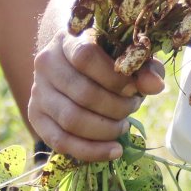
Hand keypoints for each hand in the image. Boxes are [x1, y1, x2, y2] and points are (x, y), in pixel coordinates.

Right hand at [29, 29, 166, 161]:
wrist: (71, 62)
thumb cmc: (106, 57)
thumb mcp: (127, 55)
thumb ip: (144, 67)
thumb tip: (155, 85)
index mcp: (68, 39)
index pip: (86, 56)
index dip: (114, 78)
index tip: (132, 89)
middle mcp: (46, 62)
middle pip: (82, 93)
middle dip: (116, 107)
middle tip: (132, 107)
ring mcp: (38, 90)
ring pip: (71, 119)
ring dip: (106, 130)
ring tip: (124, 126)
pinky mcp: (35, 116)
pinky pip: (60, 141)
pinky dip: (91, 151)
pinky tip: (114, 151)